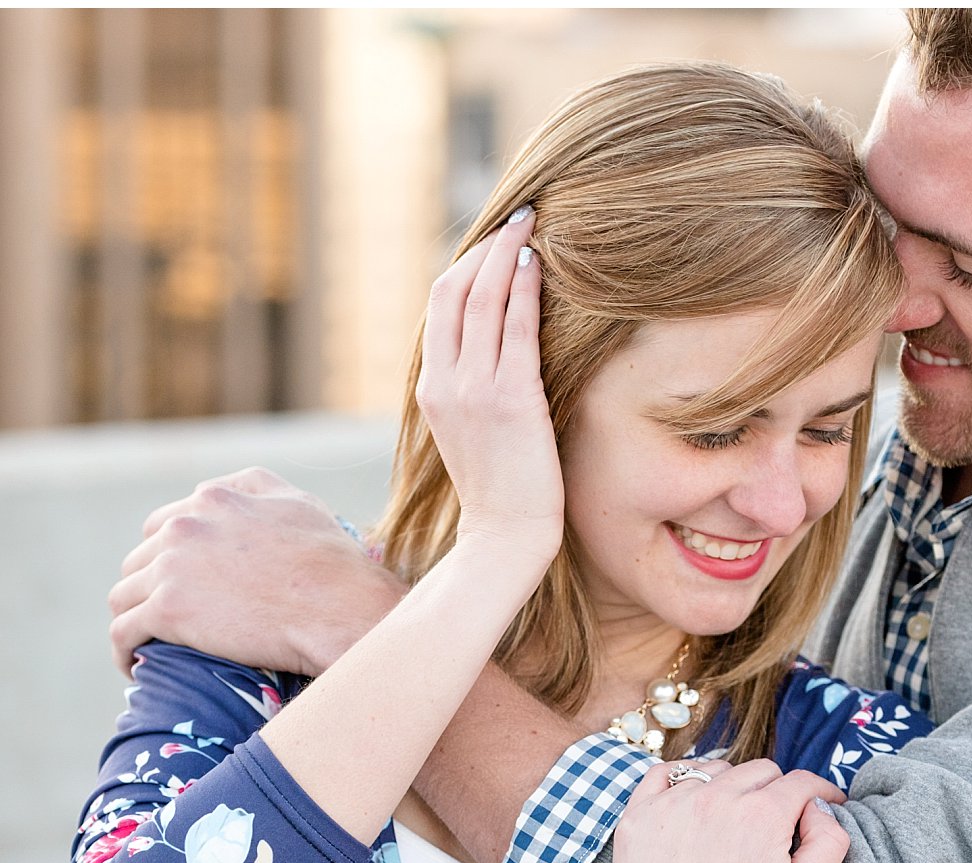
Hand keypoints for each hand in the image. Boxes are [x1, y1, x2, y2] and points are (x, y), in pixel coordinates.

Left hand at [108, 468, 406, 677]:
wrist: (337, 607)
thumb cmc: (331, 562)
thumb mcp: (297, 503)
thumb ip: (256, 490)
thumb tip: (235, 495)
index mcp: (214, 499)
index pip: (164, 525)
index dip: (167, 557)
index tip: (177, 585)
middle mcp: (185, 525)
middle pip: (140, 560)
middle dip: (148, 589)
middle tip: (163, 622)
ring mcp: (172, 567)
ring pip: (123, 595)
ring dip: (131, 619)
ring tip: (143, 646)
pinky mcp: (168, 610)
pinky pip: (123, 631)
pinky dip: (122, 649)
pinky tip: (133, 667)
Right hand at [416, 207, 563, 554]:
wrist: (502, 536)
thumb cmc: (499, 490)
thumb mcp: (471, 432)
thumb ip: (472, 389)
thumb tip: (498, 351)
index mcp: (431, 389)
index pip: (439, 307)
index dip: (466, 265)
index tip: (496, 241)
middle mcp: (445, 383)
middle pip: (455, 291)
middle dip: (486, 248)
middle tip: (519, 217)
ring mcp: (474, 389)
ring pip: (483, 300)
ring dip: (508, 255)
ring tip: (533, 224)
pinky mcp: (509, 399)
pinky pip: (515, 329)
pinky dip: (524, 289)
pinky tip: (540, 263)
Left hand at [610, 759, 849, 862]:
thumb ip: (828, 843)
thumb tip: (821, 807)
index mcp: (761, 815)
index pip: (799, 782)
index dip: (819, 792)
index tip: (822, 804)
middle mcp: (714, 799)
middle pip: (758, 772)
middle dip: (776, 792)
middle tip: (775, 825)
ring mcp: (670, 805)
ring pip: (713, 772)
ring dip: (730, 788)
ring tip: (732, 822)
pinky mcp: (636, 819)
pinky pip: (662, 776)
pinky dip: (680, 781)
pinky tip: (689, 803)